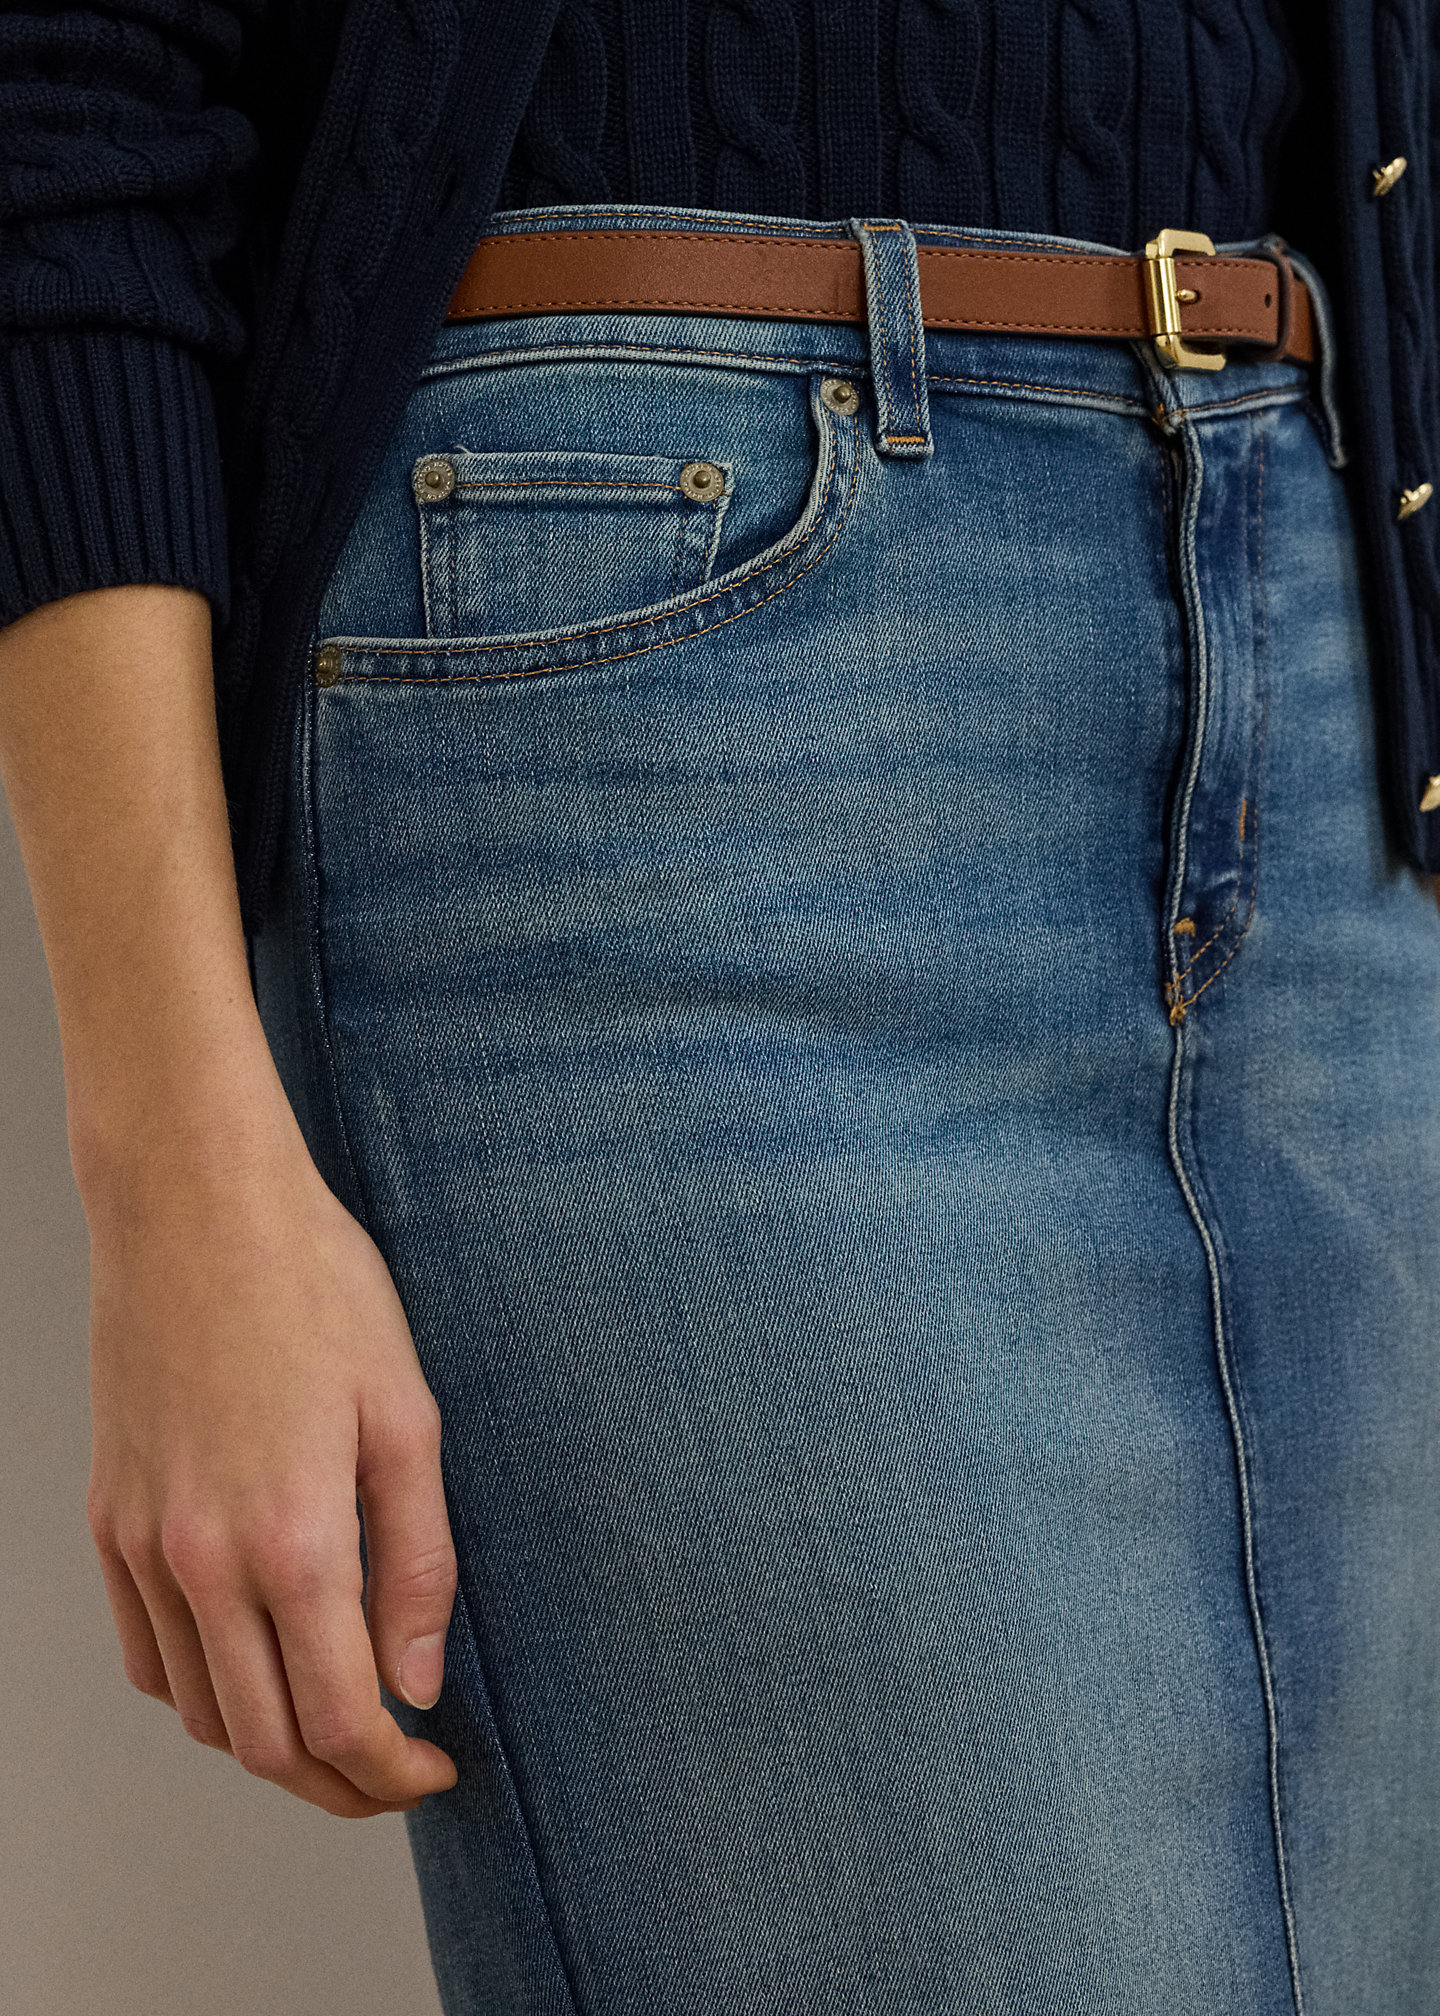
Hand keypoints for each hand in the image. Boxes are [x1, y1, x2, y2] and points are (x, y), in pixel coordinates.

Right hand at [84, 1129, 458, 1818]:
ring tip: (335, 1721)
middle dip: (340, 1783)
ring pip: (199, 1712)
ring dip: (270, 1746)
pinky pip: (145, 1654)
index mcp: (292, 1540)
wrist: (196, 1207)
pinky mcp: (109, 1521)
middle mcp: (203, 1562)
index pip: (340, 1721)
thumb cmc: (315, 1289)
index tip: (435, 1766)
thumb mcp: (405, 1415)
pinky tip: (252, 1666)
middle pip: (265, 1744)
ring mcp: (143, 1546)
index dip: (394, 1771)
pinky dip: (200, 1692)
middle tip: (395, 1770)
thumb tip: (418, 1679)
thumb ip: (417, 1560)